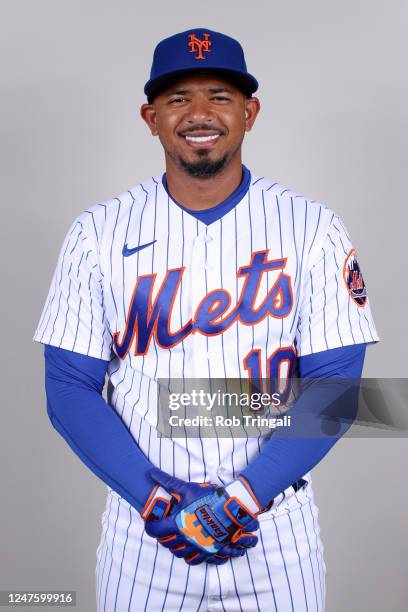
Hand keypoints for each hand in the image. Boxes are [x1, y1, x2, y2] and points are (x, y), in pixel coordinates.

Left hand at [142, 468, 259, 564]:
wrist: (232, 508)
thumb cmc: (209, 498)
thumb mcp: (187, 489)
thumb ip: (168, 482)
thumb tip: (151, 472)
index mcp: (177, 524)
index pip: (155, 531)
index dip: (150, 526)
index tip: (151, 522)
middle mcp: (185, 538)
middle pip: (166, 543)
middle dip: (162, 536)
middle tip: (164, 528)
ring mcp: (196, 547)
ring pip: (178, 553)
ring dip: (174, 546)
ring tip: (175, 537)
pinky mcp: (208, 552)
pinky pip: (193, 560)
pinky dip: (188, 556)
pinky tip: (188, 547)